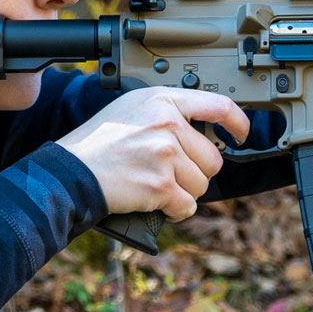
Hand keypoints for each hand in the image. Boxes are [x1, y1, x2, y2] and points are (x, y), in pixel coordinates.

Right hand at [58, 87, 251, 220]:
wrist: (71, 171)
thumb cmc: (99, 143)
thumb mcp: (133, 110)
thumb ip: (169, 114)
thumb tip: (202, 134)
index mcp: (163, 100)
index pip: (219, 105)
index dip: (238, 123)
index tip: (241, 134)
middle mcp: (167, 123)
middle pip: (212, 159)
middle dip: (195, 173)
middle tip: (169, 174)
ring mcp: (165, 153)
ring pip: (202, 185)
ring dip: (183, 193)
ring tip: (156, 185)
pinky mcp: (160, 184)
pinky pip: (187, 206)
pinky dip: (175, 211)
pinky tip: (157, 203)